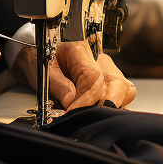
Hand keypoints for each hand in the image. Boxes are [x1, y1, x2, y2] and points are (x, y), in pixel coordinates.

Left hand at [12, 39, 136, 110]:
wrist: (38, 55)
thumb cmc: (40, 59)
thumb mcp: (43, 71)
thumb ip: (58, 86)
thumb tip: (72, 103)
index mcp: (81, 48)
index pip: (93, 76)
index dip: (85, 98)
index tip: (72, 110)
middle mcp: (99, 57)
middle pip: (117, 83)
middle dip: (104, 104)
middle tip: (86, 115)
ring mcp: (107, 68)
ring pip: (124, 89)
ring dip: (110, 105)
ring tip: (90, 112)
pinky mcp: (109, 79)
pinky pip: (121, 94)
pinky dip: (112, 105)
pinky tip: (96, 110)